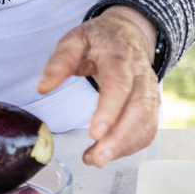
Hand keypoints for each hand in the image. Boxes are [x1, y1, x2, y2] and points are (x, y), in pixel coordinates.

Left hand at [37, 6, 159, 166]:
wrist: (127, 32)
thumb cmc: (98, 39)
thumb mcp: (73, 40)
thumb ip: (59, 63)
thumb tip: (43, 87)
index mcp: (118, 56)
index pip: (119, 84)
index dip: (109, 110)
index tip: (94, 133)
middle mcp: (140, 75)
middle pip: (138, 108)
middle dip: (119, 138)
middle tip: (97, 159)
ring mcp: (149, 90)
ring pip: (146, 122)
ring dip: (124, 146)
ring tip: (95, 160)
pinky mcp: (151, 105)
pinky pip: (148, 129)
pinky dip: (131, 146)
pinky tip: (108, 154)